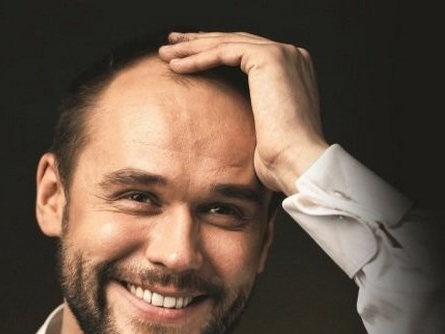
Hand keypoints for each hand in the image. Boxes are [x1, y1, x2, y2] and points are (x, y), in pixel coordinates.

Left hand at [158, 31, 328, 194]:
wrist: (296, 163)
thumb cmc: (281, 160)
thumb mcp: (263, 133)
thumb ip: (251, 116)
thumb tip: (226, 126)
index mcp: (292, 71)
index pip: (245, 53)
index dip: (213, 52)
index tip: (187, 57)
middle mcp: (291, 56)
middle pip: (234, 42)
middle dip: (199, 43)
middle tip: (171, 43)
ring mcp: (282, 54)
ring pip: (227, 44)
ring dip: (192, 48)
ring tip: (164, 53)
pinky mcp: (269, 59)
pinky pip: (224, 52)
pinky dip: (198, 58)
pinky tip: (176, 66)